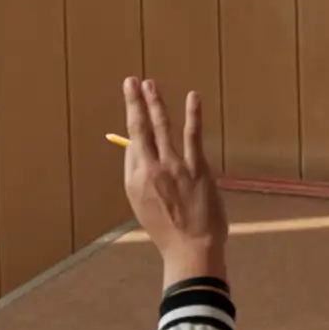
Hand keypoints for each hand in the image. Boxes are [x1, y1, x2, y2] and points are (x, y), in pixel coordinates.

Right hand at [122, 77, 228, 289]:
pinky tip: (192, 97)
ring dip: (155, 102)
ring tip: (150, 83)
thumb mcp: (144, 205)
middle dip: (134, 103)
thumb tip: (138, 151)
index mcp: (134, 180)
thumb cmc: (170, 229)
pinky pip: (193, 135)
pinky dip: (192, 114)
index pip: (132, 145)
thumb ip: (140, 178)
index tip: (134, 105)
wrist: (192, 248)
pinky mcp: (197, 168)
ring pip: (162, 127)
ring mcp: (174, 167)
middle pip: (139, 129)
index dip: (134, 126)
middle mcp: (149, 170)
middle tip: (131, 81)